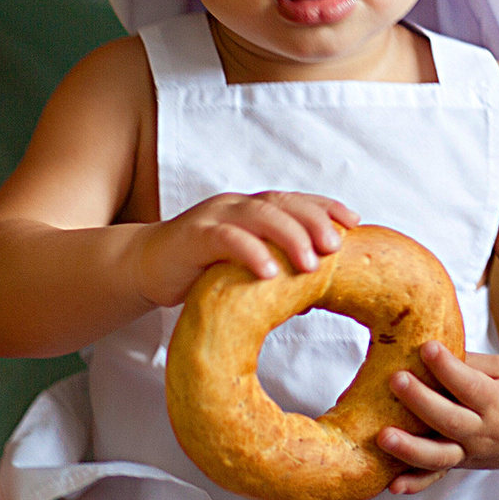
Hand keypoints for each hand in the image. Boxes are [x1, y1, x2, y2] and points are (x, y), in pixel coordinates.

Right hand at [134, 191, 360, 308]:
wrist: (143, 266)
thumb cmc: (198, 269)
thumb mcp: (241, 268)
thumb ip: (273, 271)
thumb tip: (311, 298)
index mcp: (252, 208)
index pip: (295, 201)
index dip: (325, 207)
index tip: (355, 221)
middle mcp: (236, 205)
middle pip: (283, 204)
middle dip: (315, 221)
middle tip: (337, 247)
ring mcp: (214, 217)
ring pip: (260, 216)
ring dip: (290, 237)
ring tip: (311, 263)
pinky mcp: (193, 236)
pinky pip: (227, 239)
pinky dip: (251, 252)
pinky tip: (269, 272)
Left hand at [375, 340, 498, 493]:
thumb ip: (469, 364)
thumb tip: (427, 349)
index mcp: (498, 402)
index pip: (469, 385)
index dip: (447, 367)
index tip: (427, 347)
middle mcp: (484, 432)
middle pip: (450, 420)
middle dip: (420, 400)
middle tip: (396, 379)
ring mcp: (471, 453)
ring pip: (440, 456)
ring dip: (410, 448)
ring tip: (383, 436)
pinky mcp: (461, 464)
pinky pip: (436, 476)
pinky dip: (415, 483)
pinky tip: (392, 485)